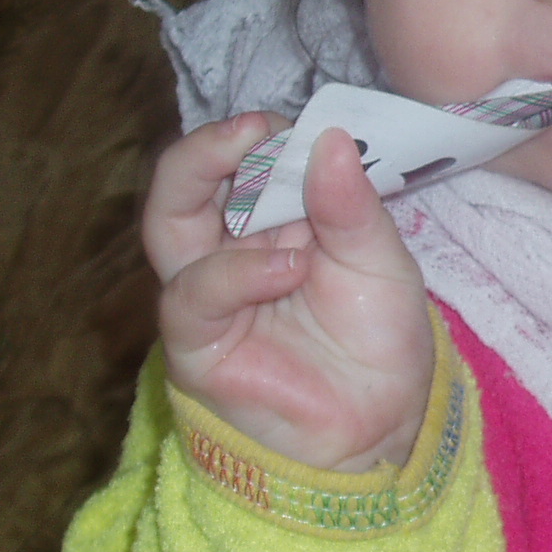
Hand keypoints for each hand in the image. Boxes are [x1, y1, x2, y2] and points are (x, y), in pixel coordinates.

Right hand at [145, 115, 435, 471]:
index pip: (244, 162)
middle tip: (250, 127)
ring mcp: (209, 296)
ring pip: (166, 226)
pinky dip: (238, 272)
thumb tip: (328, 137)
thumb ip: (351, 206)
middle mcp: (229, 251)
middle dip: (207, 147)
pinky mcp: (199, 344)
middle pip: (183, 185)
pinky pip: (195, 295)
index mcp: (272, 223)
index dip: (265, 137)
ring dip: (209, 188)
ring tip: (268, 182)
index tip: (302, 125)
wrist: (384, 426)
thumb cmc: (378, 342)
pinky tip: (288, 266)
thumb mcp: (381, 261)